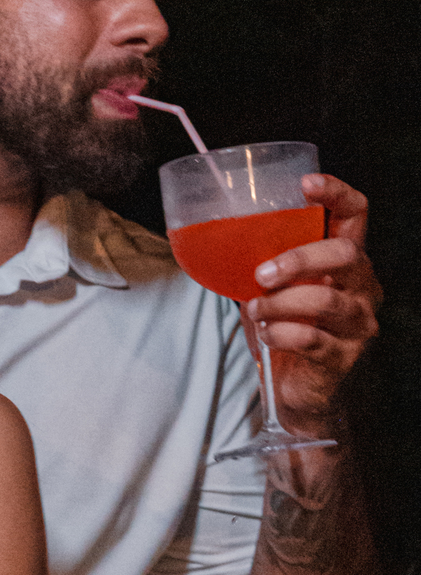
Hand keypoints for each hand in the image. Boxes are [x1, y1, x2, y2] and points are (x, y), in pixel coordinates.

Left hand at [244, 173, 381, 431]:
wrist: (295, 390)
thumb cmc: (285, 331)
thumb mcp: (271, 290)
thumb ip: (259, 263)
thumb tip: (212, 236)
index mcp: (346, 261)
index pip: (356, 215)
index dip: (336, 193)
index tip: (305, 184)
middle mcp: (361, 287)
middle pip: (347, 254)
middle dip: (299, 258)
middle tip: (261, 274)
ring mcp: (357, 323)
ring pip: (326, 300)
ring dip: (280, 303)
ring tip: (255, 310)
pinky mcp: (343, 357)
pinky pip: (312, 339)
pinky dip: (281, 334)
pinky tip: (265, 334)